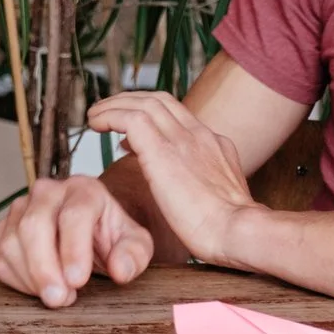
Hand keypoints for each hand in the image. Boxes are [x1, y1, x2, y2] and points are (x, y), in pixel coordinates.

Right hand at [0, 175, 154, 308]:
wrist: (89, 234)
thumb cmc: (111, 238)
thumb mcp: (135, 245)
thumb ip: (133, 255)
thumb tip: (120, 270)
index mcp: (84, 189)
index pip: (73, 215)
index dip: (73, 250)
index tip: (78, 281)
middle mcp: (48, 192)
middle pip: (34, 225)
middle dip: (44, 267)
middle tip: (59, 299)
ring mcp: (22, 208)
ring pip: (12, 242)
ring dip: (31, 278)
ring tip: (57, 297)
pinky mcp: (5, 229)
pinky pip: (0, 258)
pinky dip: (18, 280)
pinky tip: (40, 289)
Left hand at [86, 91, 257, 261]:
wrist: (239, 232)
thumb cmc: (229, 231)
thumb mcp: (220, 200)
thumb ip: (202, 187)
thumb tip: (182, 189)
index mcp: (214, 145)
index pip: (177, 114)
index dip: (149, 114)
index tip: (128, 131)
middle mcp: (199, 135)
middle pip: (159, 100)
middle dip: (129, 101)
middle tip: (106, 113)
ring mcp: (183, 140)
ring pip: (143, 103)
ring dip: (113, 105)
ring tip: (94, 117)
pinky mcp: (163, 152)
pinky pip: (130, 118)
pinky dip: (110, 115)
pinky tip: (95, 124)